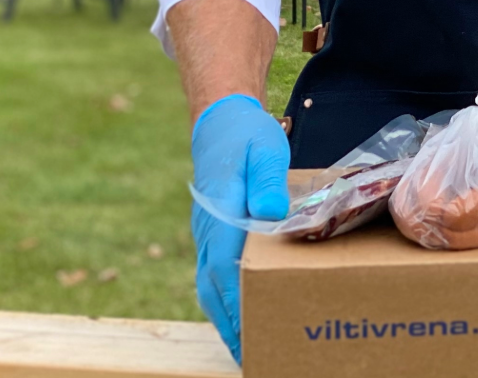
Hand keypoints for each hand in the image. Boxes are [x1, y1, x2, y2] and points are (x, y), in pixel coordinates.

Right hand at [190, 94, 289, 361]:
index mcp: (221, 211)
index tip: (249, 329)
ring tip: (241, 347)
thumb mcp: (265, 150)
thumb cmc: (248, 137)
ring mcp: (205, 233)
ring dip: (223, 315)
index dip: (237, 299)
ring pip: (207, 283)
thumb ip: (268, 183)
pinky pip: (211, 273)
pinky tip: (236, 313)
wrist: (220, 123)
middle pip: (212, 284)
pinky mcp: (211, 234)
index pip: (225, 264)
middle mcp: (207, 229)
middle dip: (228, 322)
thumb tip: (272, 215)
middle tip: (245, 356)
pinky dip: (221, 298)